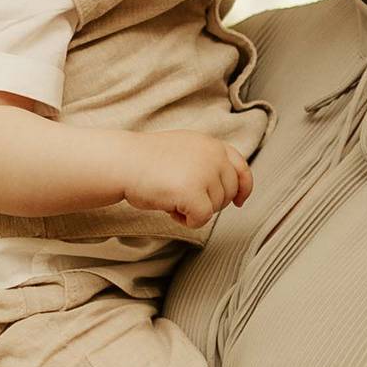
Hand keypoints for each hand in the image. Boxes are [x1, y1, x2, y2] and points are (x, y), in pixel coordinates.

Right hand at [126, 132, 254, 226]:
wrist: (122, 162)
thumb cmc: (145, 160)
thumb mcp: (184, 149)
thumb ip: (206, 161)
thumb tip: (227, 186)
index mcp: (211, 145)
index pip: (241, 167)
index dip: (244, 187)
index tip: (239, 201)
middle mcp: (213, 156)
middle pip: (228, 193)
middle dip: (209, 202)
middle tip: (182, 197)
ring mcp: (206, 173)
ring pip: (216, 208)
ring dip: (194, 210)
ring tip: (171, 197)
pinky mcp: (195, 193)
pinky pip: (202, 219)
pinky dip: (187, 221)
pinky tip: (170, 210)